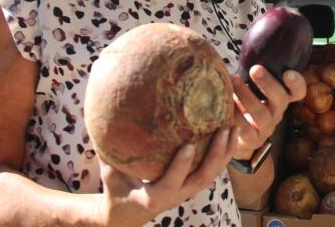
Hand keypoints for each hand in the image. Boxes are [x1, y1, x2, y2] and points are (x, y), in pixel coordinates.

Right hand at [95, 126, 237, 225]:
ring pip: (212, 175)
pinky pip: (212, 170)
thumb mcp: (109, 174)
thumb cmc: (116, 190)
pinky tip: (228, 131)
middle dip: (215, 155)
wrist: (127, 216)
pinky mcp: (193, 186)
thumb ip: (107, 151)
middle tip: (223, 129)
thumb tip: (101, 117)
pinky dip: (223, 152)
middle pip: (202, 178)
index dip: (181, 166)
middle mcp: (175, 196)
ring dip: (225, 152)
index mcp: (153, 198)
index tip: (189, 145)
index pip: (171, 183)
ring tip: (233, 126)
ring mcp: (187, 192)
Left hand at [231, 66, 306, 159]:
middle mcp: (277, 111)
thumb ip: (254, 71)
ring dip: (246, 96)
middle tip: (254, 69)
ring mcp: (267, 127)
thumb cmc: (245, 101)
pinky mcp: (253, 139)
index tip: (287, 72)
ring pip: (261, 113)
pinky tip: (226, 103)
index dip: (296, 82)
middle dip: (268, 83)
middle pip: (281, 98)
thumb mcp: (253, 85)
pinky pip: (246, 128)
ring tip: (234, 82)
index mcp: (281, 97)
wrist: (238, 134)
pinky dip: (235, 115)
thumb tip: (247, 45)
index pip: (298, 91)